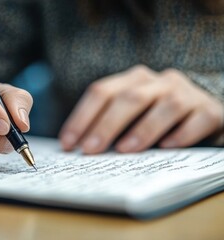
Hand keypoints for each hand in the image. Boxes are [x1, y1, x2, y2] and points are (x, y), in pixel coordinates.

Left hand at [59, 65, 223, 153]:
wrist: (202, 112)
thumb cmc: (155, 118)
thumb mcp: (130, 115)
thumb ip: (109, 124)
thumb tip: (79, 148)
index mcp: (132, 80)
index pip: (101, 92)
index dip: (81, 117)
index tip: (68, 144)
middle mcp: (158, 82)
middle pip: (129, 98)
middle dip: (106, 125)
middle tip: (89, 150)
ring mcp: (185, 93)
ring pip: (164, 105)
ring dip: (142, 129)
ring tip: (124, 150)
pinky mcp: (209, 110)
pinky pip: (197, 120)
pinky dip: (182, 134)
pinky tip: (167, 148)